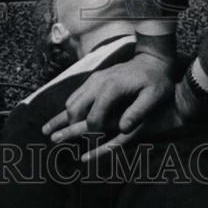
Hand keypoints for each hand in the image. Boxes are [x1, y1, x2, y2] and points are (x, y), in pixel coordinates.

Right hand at [42, 52, 177, 161]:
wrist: (152, 59)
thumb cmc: (156, 81)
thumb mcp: (154, 97)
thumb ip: (138, 112)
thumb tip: (123, 129)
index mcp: (111, 88)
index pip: (93, 118)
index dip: (91, 135)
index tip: (90, 147)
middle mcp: (98, 82)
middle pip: (75, 108)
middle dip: (68, 127)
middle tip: (58, 142)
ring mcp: (94, 79)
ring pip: (72, 100)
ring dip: (64, 117)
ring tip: (51, 131)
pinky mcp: (94, 78)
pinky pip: (76, 94)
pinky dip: (71, 107)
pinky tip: (68, 117)